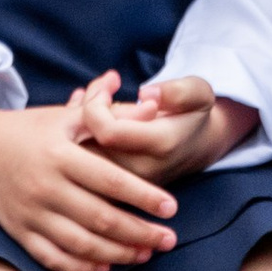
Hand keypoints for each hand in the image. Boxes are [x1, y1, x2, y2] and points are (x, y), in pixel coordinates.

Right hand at [0, 88, 178, 270]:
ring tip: (146, 254)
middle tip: (170, 239)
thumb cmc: (26, 129)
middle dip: (140, 232)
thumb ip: (108, 115)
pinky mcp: (17, 231)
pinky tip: (105, 266)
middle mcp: (43, 187)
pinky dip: (81, 267)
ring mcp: (29, 213)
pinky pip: (53, 258)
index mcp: (59, 155)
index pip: (110, 180)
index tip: (172, 209)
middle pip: (101, 218)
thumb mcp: (64, 116)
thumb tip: (153, 109)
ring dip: (118, 253)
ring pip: (81, 244)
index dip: (144, 196)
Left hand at [74, 67, 257, 186]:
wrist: (197, 146)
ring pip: (78, 155)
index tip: (110, 83)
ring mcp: (125, 184)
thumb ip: (179, 91)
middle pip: (88, 143)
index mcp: (161, 146)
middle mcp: (140, 170)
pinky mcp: (115, 186)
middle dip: (83, 108)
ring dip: (74, 120)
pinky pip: (81, 164)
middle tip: (101, 87)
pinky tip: (82, 106)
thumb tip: (147, 94)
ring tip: (92, 94)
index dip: (97, 104)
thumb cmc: (194, 113)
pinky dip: (73, 132)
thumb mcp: (198, 93)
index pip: (108, 131)